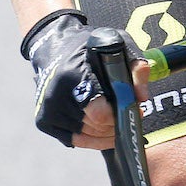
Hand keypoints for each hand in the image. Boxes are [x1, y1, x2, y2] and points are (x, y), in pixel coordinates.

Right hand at [20, 11, 153, 149]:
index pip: (99, 112)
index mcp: (72, 75)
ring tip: (117, 120)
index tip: (136, 110)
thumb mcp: (117, 45)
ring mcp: (47, 110)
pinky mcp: (43, 120)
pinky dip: (92, 139)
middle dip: (116, 123)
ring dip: (106, 133)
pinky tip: (104, 130)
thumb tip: (142, 97)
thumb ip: (134, 67)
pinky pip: (74, 140)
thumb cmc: (89, 47)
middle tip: (128, 115)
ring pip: (86, 137)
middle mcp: (55, 95)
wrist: (54, 47)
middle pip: (95, 126)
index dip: (120, 115)